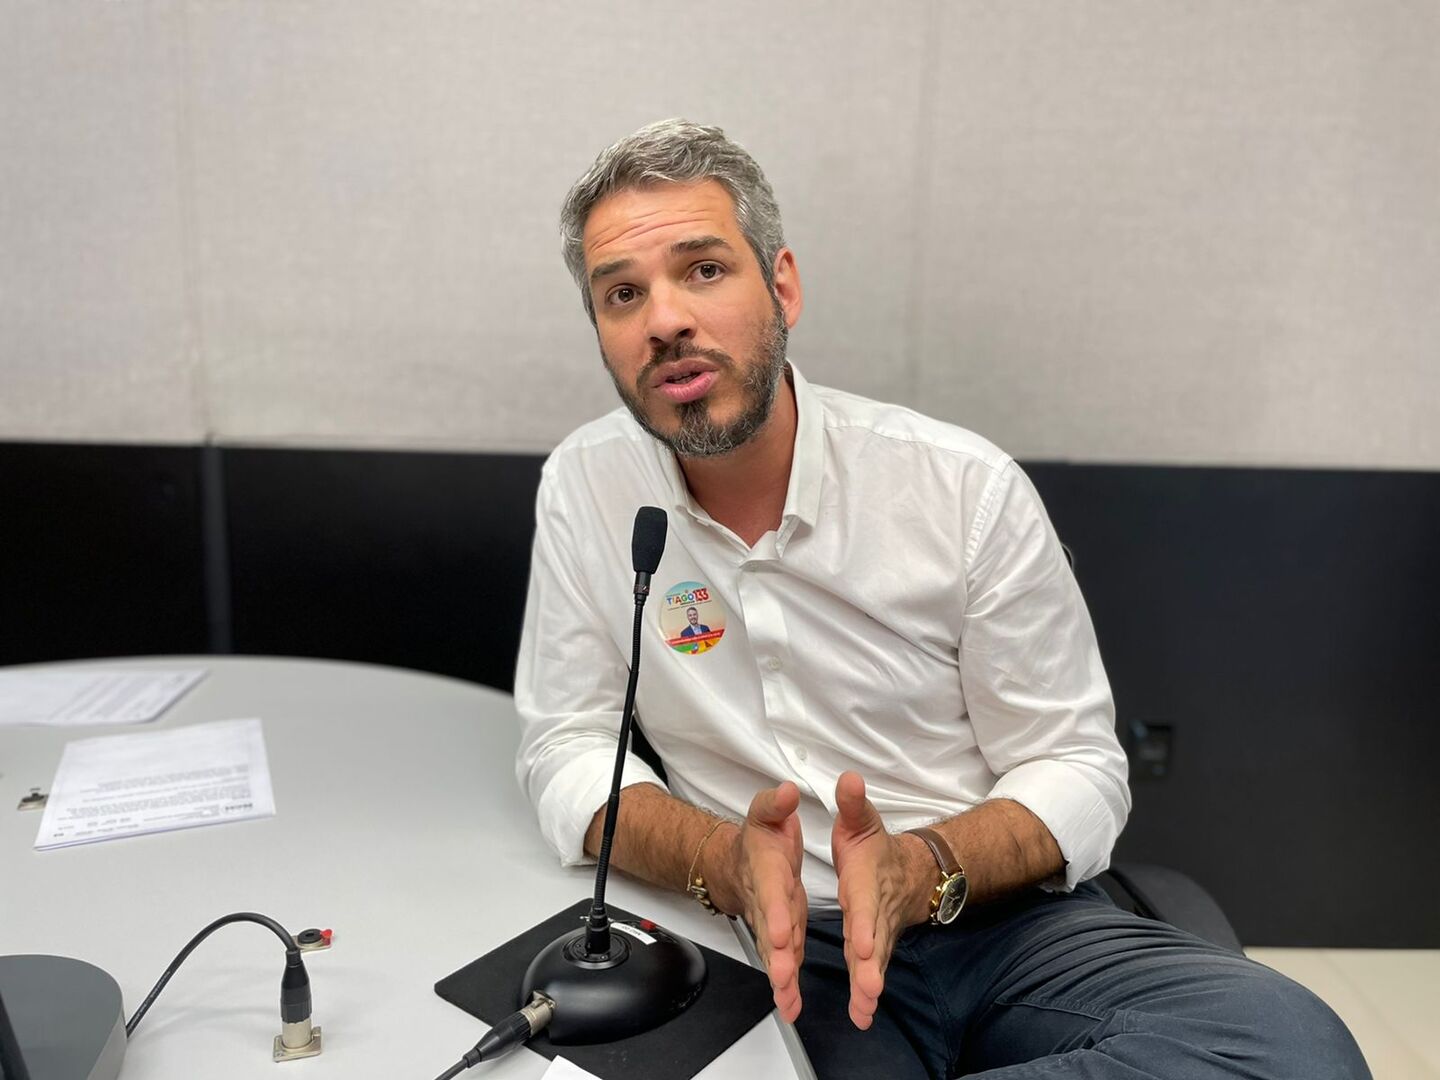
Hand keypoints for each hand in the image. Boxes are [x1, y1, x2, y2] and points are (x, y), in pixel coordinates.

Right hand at [712, 782, 807, 1021]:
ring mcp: (773, 922)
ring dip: (780, 978)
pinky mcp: (781, 937)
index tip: (783, 931)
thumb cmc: (758, 837)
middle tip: (783, 975)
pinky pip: (783, 962)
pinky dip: (786, 986)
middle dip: (776, 955)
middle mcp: (767, 901)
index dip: (776, 911)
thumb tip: (787, 792)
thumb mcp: (765, 812)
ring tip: (787, 1001)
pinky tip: (791, 1006)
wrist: (739, 862)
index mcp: (767, 870)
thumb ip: (775, 804)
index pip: (772, 891)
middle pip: (770, 931)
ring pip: (774, 954)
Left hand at [831, 771, 929, 1029]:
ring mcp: (876, 933)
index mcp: (866, 882)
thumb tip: (848, 778)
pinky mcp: (873, 949)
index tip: (860, 943)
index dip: (864, 923)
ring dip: (869, 986)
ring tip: (865, 1009)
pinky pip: (871, 972)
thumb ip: (853, 804)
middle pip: (874, 942)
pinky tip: (862, 1015)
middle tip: (869, 988)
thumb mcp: (861, 821)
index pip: (866, 904)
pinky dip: (867, 994)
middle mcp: (874, 912)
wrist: (907, 872)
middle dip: (871, 966)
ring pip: (875, 963)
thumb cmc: (875, 848)